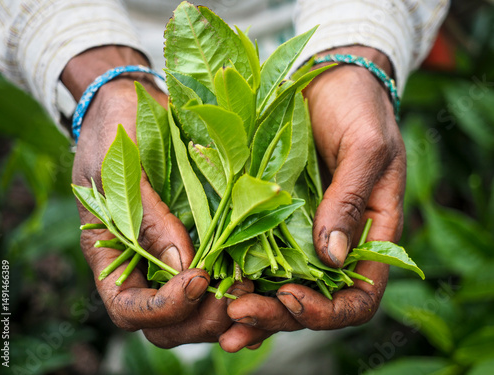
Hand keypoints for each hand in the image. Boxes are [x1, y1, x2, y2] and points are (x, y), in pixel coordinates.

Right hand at [64, 46, 251, 347]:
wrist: (134, 107)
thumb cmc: (118, 132)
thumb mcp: (120, 169)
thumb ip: (148, 219)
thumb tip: (181, 269)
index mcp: (112, 256)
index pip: (129, 309)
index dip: (164, 307)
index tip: (198, 278)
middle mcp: (142, 267)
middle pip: (167, 325)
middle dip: (202, 318)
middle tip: (236, 291)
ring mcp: (172, 259)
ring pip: (197, 313)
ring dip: (226, 310)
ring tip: (253, 285)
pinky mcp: (201, 243)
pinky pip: (218, 283)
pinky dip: (239, 292)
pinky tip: (262, 283)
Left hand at [222, 46, 405, 349]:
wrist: (330, 79)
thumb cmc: (359, 108)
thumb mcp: (366, 147)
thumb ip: (351, 200)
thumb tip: (334, 258)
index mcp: (371, 234)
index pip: (360, 296)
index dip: (328, 311)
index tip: (292, 298)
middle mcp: (335, 243)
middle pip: (314, 302)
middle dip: (279, 314)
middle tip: (242, 313)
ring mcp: (303, 233)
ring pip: (282, 287)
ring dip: (255, 307)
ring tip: (222, 316)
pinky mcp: (273, 217)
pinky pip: (258, 257)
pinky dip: (241, 276)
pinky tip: (216, 286)